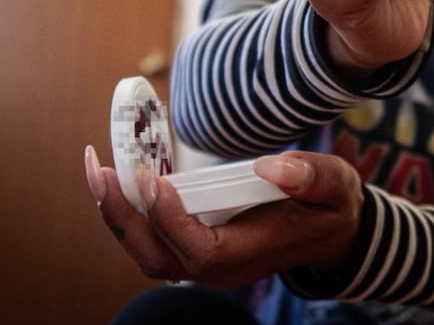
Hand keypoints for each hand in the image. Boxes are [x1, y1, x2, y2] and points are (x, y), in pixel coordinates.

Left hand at [85, 145, 364, 288]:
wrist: (331, 231)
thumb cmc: (331, 207)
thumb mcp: (335, 185)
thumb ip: (311, 177)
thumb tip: (272, 166)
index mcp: (251, 254)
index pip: (200, 252)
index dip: (172, 222)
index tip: (155, 181)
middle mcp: (220, 266)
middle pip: (158, 257)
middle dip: (124, 217)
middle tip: (102, 171)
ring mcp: (205, 260)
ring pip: (148, 250)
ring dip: (118, 213)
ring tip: (98, 170)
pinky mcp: (196, 244)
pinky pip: (153, 236)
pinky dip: (131, 209)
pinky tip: (119, 176)